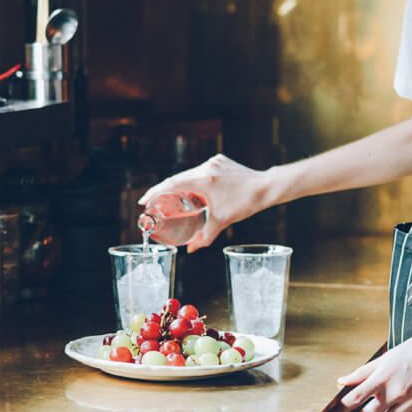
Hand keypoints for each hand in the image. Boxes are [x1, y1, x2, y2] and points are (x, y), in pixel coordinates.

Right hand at [138, 154, 271, 253]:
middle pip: (178, 179)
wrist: (267, 187)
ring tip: (172, 199)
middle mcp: (206, 168)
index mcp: (203, 180)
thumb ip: (205, 236)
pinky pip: (202, 171)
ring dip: (180, 186)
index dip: (155, 193)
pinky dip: (195, 181)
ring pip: (190, 174)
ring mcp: (213, 162)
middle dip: (164, 191)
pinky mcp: (220, 162)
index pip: (171, 185)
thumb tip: (192, 249)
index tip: (144, 202)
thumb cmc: (246, 203)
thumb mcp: (223, 221)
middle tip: (154, 203)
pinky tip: (195, 191)